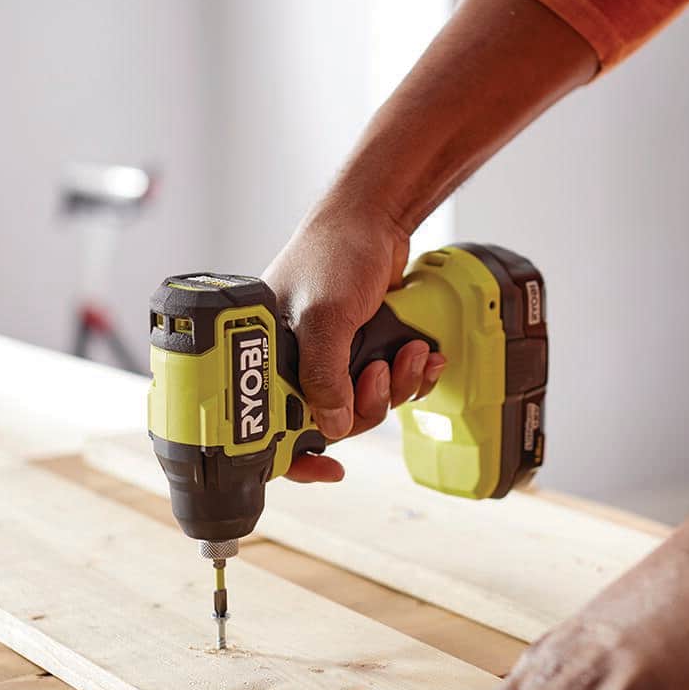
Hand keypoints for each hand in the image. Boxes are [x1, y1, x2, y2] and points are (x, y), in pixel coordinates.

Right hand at [264, 200, 445, 483]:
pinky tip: (424, 355)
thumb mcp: (325, 316)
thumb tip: (330, 428)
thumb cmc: (334, 252)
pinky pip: (388, 385)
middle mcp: (294, 361)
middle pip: (328, 420)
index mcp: (264, 355)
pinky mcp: (363, 350)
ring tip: (409, 354)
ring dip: (395, 387)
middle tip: (377, 373)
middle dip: (365, 405)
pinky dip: (410, 376)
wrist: (376, 218)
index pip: (267, 423)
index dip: (294, 455)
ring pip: (364, 405)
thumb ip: (324, 375)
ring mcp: (331, 358)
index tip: (329, 470)